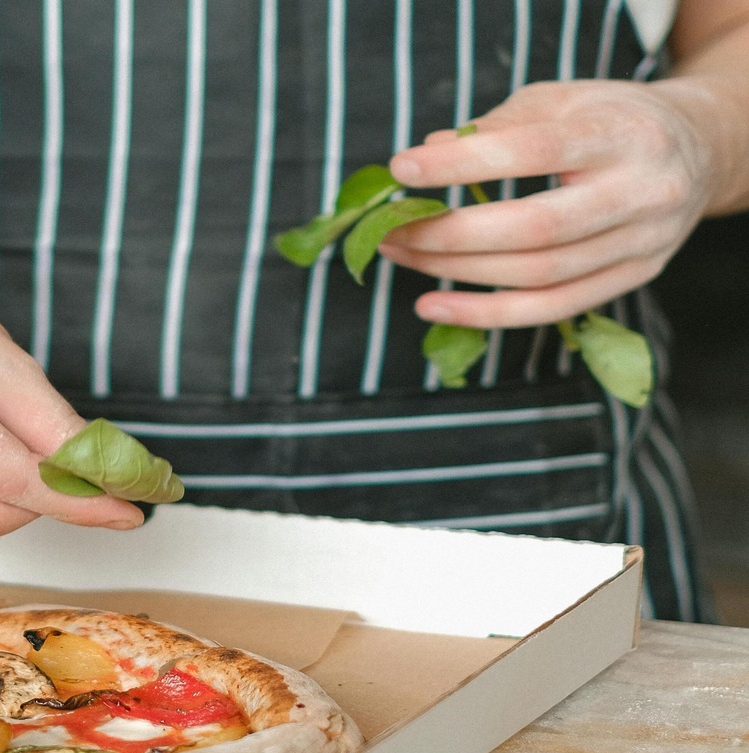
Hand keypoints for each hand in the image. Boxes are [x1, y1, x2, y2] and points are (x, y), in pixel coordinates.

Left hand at [380, 79, 724, 328]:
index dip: (464, 163)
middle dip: (450, 233)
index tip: (403, 168)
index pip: (535, 151)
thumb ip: (496, 125)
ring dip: (455, 272)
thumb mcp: (561, 100)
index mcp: (623, 135)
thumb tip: (427, 153)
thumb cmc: (611, 119)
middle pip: (535, 228)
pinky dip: (484, 315)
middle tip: (391, 227)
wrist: (699, 151)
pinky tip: (433, 307)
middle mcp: (640, 192)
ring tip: (401, 255)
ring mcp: (641, 243)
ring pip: (537, 275)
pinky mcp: (631, 279)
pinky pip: (549, 311)